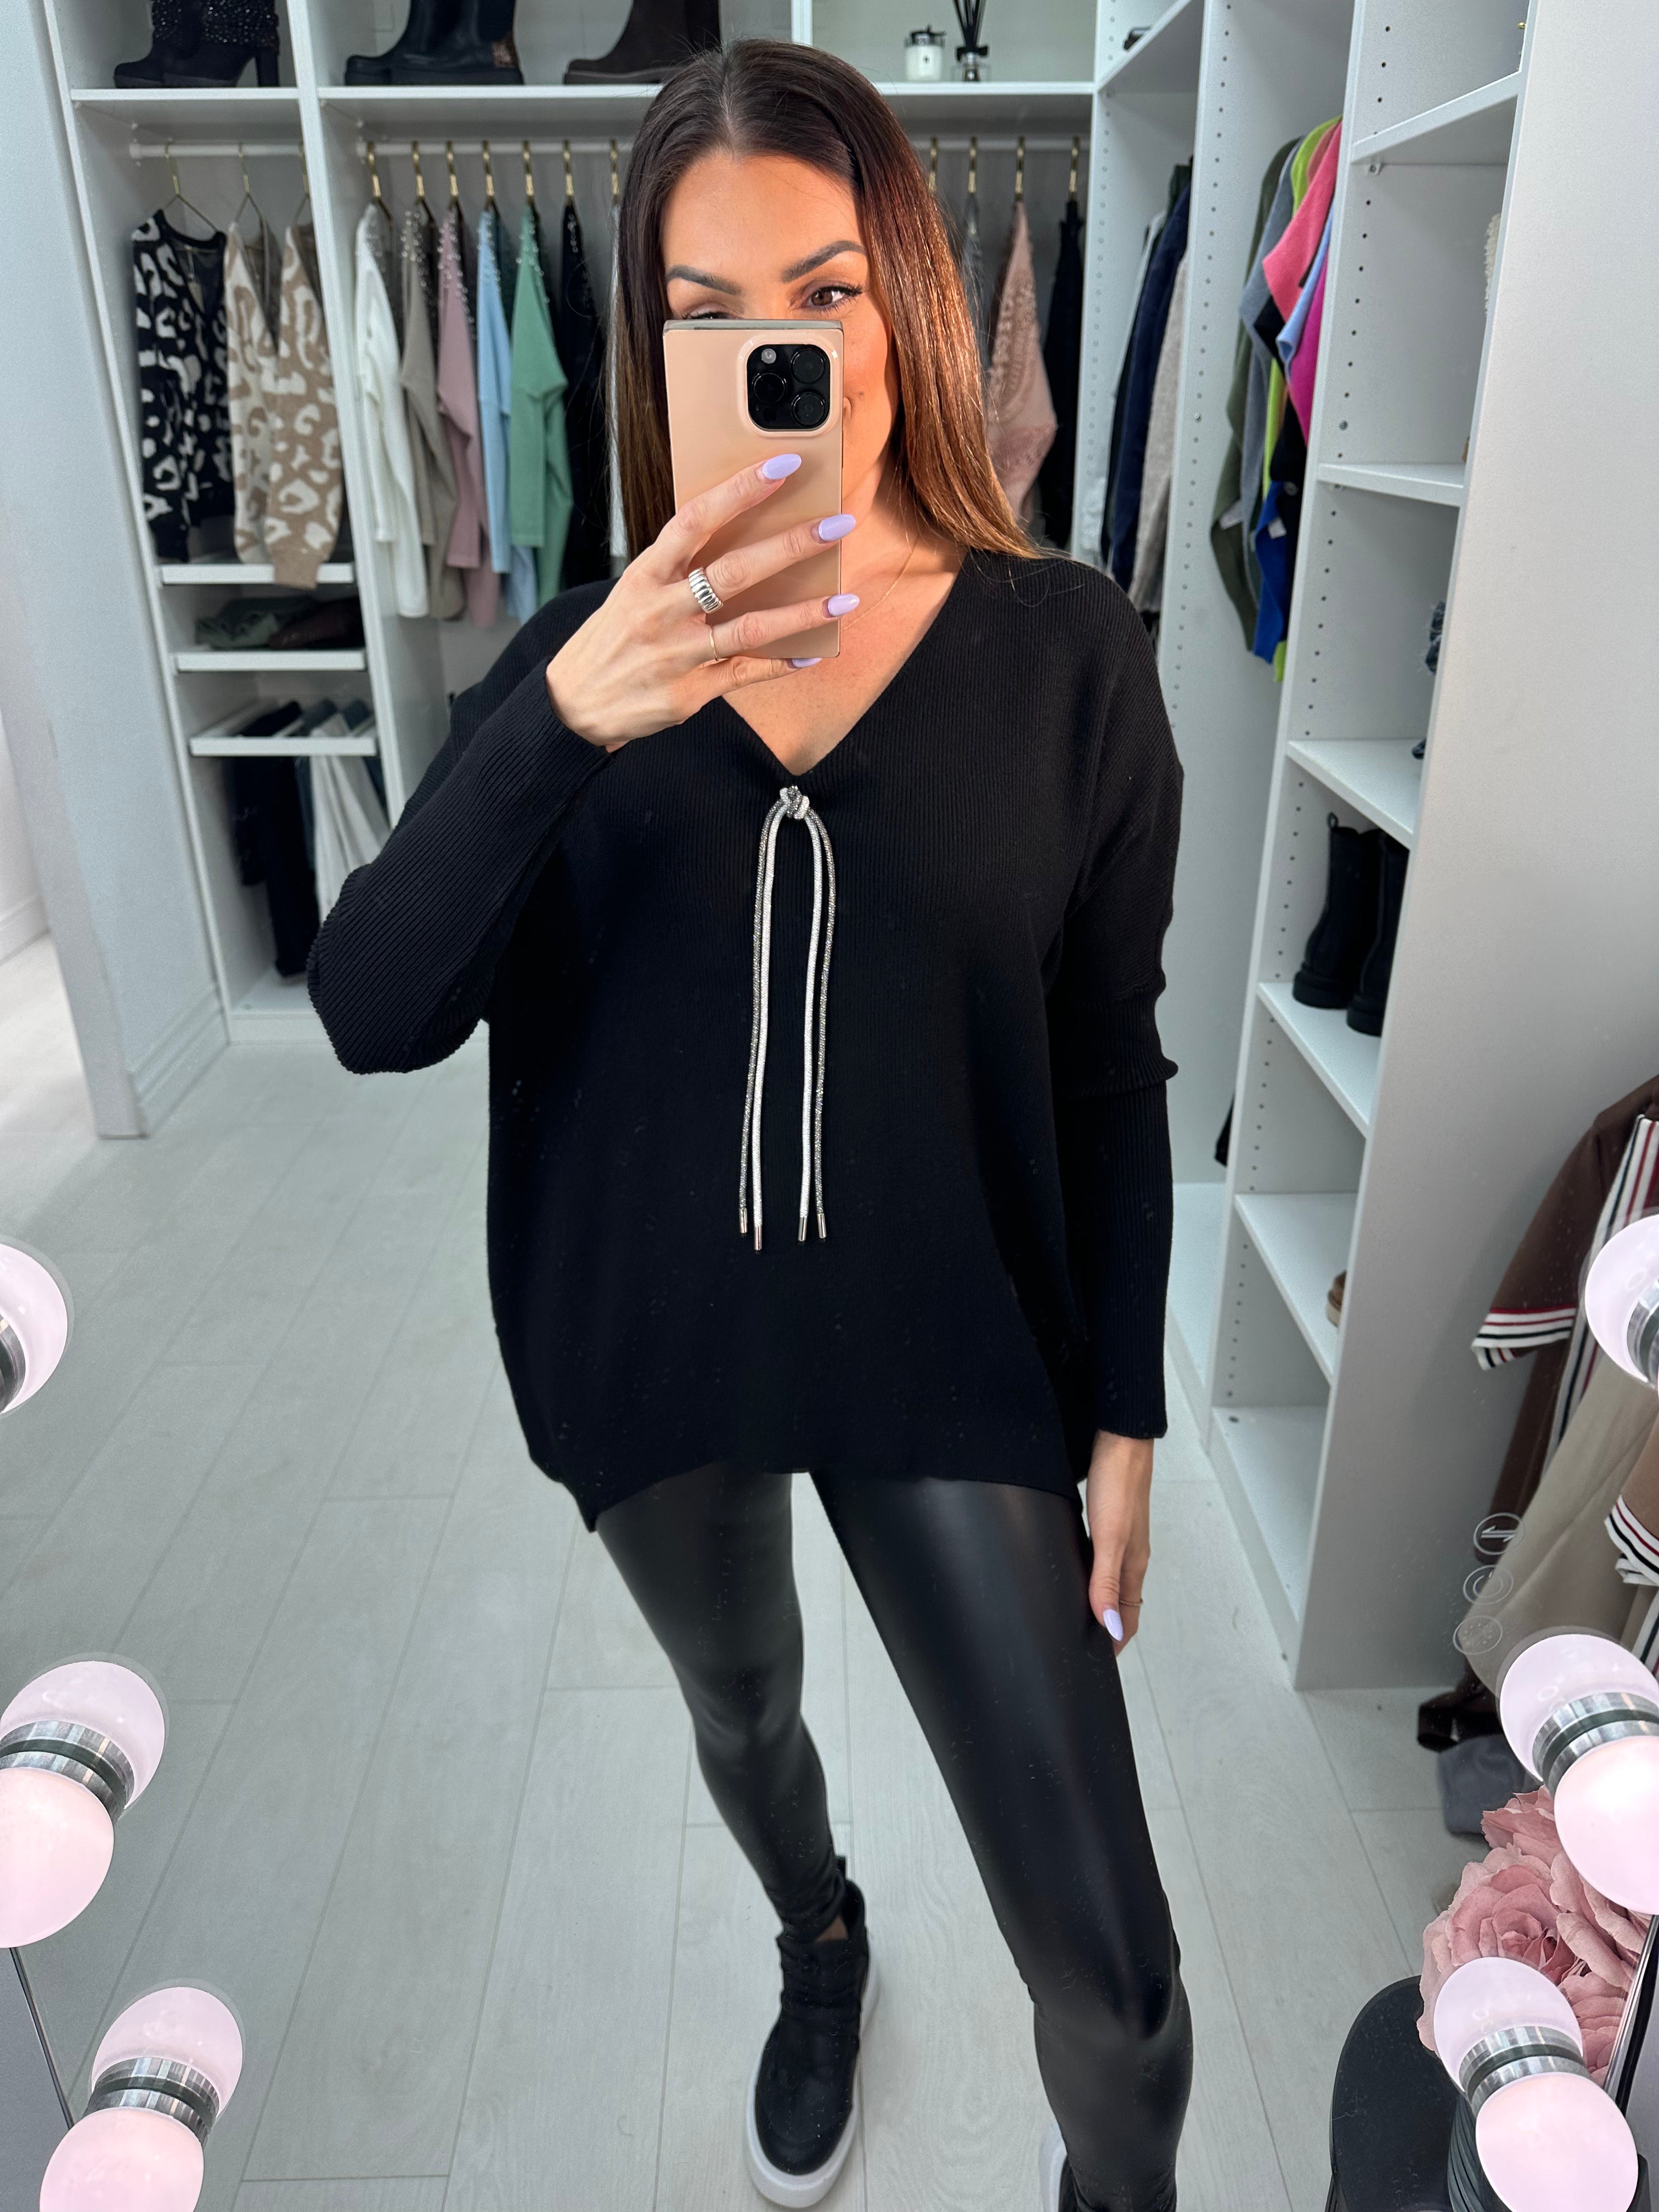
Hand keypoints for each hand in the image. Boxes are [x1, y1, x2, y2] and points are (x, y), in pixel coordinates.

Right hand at [546, 456, 856, 748]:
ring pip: (749, 628)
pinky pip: (744, 676)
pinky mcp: (688, 693)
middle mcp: (661, 611)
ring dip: (802, 613)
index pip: (695, 520)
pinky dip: (779, 666)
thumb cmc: (612, 639)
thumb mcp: (633, 591)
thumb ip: (678, 567)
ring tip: (844, 599)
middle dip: (790, 546)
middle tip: (837, 525)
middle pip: (733, 570)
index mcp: (645, 575)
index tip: (783, 466)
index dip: (740, 491)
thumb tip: (736, 533)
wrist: (573, 703)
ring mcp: (677, 654)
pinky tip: (811, 655)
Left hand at [1084, 1430, 1153, 1651]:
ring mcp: (1119, 1538)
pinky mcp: (1107, 1522)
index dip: (1116, 1640)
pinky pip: (1101, 1560)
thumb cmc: (1118, 1484)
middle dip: (1107, 1627)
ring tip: (1077, 1616)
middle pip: (1121, 1603)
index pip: (1129, 1617)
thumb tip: (1110, 1625)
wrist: (1119, 1441)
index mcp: (1134, 1565)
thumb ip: (1106, 1582)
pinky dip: (1092, 1576)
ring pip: (1110, 1581)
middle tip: (1083, 1644)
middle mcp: (1129, 1555)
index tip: (1098, 1661)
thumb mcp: (1109, 1538)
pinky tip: (1075, 1571)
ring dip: (1098, 1602)